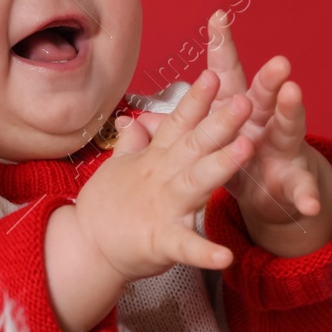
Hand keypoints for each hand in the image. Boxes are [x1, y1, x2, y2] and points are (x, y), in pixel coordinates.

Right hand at [73, 68, 255, 281]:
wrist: (85, 248)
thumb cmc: (105, 207)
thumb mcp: (119, 167)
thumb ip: (133, 143)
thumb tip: (135, 120)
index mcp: (156, 160)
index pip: (178, 124)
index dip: (196, 100)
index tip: (214, 75)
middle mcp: (163, 177)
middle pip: (194, 144)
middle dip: (219, 122)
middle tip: (244, 100)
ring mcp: (163, 209)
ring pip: (196, 182)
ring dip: (221, 165)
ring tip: (246, 148)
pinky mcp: (161, 242)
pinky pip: (185, 246)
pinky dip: (203, 252)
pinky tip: (224, 255)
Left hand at [116, 9, 324, 236]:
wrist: (267, 192)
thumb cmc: (231, 155)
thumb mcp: (201, 143)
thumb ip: (174, 131)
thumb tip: (132, 122)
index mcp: (235, 108)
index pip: (227, 73)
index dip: (221, 47)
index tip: (217, 17)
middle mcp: (263, 120)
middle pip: (264, 94)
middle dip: (269, 77)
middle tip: (277, 60)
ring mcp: (282, 147)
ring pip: (289, 126)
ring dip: (292, 110)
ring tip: (294, 93)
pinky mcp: (294, 180)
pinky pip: (301, 187)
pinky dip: (307, 194)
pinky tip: (310, 204)